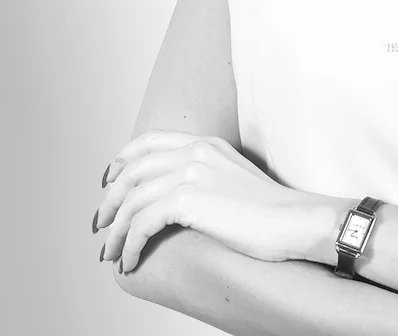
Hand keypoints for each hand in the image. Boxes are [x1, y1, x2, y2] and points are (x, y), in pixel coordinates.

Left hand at [95, 130, 326, 272]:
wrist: (293, 219)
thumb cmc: (270, 210)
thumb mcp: (232, 179)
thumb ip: (204, 177)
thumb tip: (174, 202)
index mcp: (206, 144)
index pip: (150, 140)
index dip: (122, 159)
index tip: (108, 181)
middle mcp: (195, 151)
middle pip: (132, 170)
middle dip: (110, 201)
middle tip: (100, 226)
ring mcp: (191, 172)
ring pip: (132, 200)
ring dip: (114, 230)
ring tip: (110, 253)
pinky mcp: (189, 199)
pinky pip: (141, 224)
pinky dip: (129, 245)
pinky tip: (130, 261)